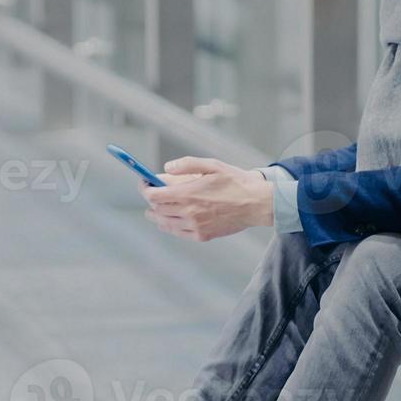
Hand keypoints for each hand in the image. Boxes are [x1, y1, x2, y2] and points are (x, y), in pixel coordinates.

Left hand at [139, 157, 273, 241]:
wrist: (256, 204)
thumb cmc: (235, 182)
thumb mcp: (212, 165)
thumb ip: (186, 165)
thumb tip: (166, 168)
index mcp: (188, 194)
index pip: (153, 195)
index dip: (145, 188)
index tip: (144, 182)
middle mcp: (188, 213)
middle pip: (156, 209)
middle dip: (150, 200)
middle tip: (151, 192)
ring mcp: (195, 227)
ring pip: (164, 223)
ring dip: (156, 214)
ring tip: (156, 207)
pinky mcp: (202, 236)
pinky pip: (177, 233)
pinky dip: (169, 225)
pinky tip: (170, 219)